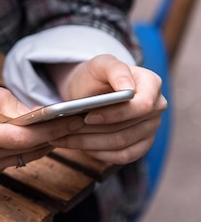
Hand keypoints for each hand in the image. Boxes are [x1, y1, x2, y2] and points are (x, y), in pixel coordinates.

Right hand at [0, 80, 86, 181]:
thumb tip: (28, 111)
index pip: (22, 138)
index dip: (52, 128)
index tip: (75, 116)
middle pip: (29, 150)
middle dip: (56, 134)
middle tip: (81, 118)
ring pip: (24, 157)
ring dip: (44, 142)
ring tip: (67, 123)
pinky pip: (12, 161)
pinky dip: (27, 148)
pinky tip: (37, 133)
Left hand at [48, 55, 167, 163]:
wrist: (90, 91)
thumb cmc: (95, 76)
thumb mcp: (100, 64)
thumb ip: (115, 69)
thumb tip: (128, 89)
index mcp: (151, 84)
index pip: (141, 106)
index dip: (114, 114)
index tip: (87, 116)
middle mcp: (156, 107)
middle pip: (127, 130)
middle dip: (93, 132)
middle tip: (65, 131)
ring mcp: (151, 128)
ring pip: (121, 145)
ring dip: (89, 144)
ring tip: (64, 139)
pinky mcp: (142, 144)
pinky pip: (123, 156)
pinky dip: (98, 154)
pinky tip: (79, 147)